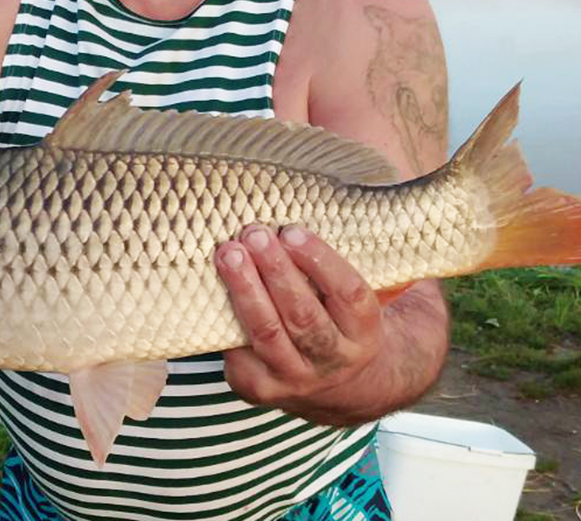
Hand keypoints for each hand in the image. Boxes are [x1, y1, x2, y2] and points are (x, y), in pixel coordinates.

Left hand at [216, 224, 440, 424]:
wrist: (345, 383)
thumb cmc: (345, 315)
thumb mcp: (369, 290)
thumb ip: (363, 254)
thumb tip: (350, 192)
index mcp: (366, 332)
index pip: (348, 294)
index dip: (319, 261)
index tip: (293, 231)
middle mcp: (334, 361)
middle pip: (303, 316)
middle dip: (276, 272)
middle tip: (254, 233)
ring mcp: (295, 379)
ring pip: (267, 333)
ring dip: (245, 290)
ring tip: (228, 253)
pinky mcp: (258, 388)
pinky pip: (237, 351)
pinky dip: (223, 317)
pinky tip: (211, 286)